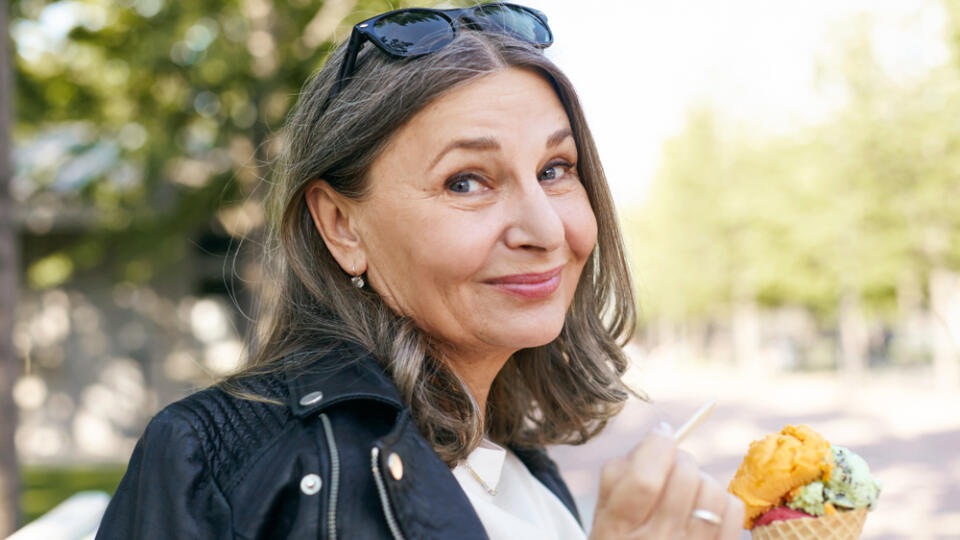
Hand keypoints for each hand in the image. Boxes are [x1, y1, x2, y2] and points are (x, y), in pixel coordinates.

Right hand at [589, 422, 744, 539]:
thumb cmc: (622, 539)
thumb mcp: (604, 514)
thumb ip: (618, 473)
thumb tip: (657, 436)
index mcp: (617, 529)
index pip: (644, 479)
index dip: (657, 445)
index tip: (662, 433)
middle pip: (683, 477)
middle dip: (679, 458)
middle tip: (671, 465)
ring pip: (712, 489)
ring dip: (701, 479)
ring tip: (688, 489)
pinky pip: (734, 509)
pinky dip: (722, 499)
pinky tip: (704, 507)